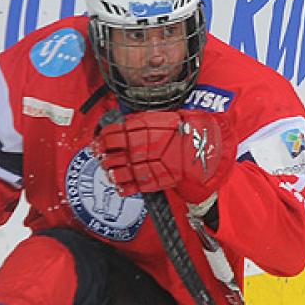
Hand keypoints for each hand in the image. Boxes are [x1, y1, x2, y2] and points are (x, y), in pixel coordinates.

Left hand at [94, 110, 235, 202]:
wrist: (205, 148)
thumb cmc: (187, 130)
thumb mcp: (165, 117)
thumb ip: (144, 122)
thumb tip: (127, 123)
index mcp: (140, 128)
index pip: (112, 133)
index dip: (102, 138)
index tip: (99, 141)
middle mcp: (139, 146)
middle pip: (110, 152)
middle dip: (102, 155)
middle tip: (100, 155)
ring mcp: (145, 165)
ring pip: (117, 170)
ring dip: (110, 171)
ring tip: (109, 170)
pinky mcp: (153, 181)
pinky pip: (132, 186)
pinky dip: (123, 188)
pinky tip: (119, 186)